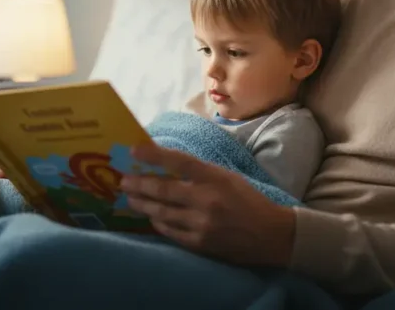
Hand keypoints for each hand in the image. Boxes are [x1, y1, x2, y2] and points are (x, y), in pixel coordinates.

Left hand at [120, 142, 295, 266]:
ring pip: (161, 213)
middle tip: (123, 180)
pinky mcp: (200, 243)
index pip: (178, 161)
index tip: (134, 150)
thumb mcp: (228, 177)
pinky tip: (150, 217)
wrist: (271, 235)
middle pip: (163, 189)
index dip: (153, 155)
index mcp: (214, 178)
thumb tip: (168, 164)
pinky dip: (157, 223)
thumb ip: (200, 172)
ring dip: (143, 204)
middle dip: (139, 184)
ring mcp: (201, 224)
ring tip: (130, 198)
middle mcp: (206, 200)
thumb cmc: (248, 201)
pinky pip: (170, 232)